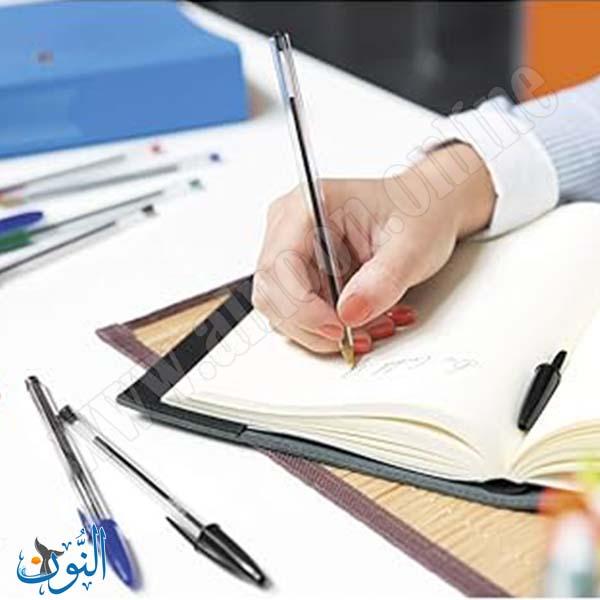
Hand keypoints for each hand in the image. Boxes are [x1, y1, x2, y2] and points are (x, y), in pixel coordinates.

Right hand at [253, 142, 494, 353]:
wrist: (428, 211)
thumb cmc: (417, 213)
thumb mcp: (412, 246)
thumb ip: (382, 280)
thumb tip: (349, 312)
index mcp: (307, 207)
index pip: (279, 266)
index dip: (301, 307)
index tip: (337, 328)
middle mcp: (289, 228)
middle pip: (272, 293)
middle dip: (311, 325)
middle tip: (354, 336)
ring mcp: (292, 252)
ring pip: (282, 309)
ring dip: (321, 330)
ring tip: (368, 327)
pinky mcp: (301, 274)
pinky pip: (299, 313)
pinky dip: (327, 327)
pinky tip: (362, 321)